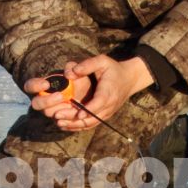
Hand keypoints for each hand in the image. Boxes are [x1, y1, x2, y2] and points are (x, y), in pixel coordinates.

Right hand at [22, 71, 90, 125]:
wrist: (90, 95)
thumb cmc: (79, 81)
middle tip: (60, 96)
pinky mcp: (60, 120)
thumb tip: (68, 73)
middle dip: (47, 101)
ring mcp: (51, 111)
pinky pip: (60, 123)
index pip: (30, 86)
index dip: (35, 86)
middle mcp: (43, 100)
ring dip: (58, 110)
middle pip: (36, 104)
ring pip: (48, 114)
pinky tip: (77, 114)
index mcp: (42, 87)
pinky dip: (67, 120)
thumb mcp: (77, 72)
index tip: (46, 84)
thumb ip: (72, 68)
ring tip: (72, 105)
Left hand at [25, 55, 152, 131]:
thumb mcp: (102, 61)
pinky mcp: (104, 115)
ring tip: (59, 123)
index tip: (78, 114)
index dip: (89, 110)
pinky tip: (66, 125)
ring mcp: (107, 112)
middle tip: (58, 117)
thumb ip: (87, 65)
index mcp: (109, 91)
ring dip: (75, 125)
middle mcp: (109, 104)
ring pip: (91, 123)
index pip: (99, 103)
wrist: (129, 79)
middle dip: (75, 119)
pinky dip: (79, 127)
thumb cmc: (113, 69)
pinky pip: (92, 124)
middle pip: (92, 117)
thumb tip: (70, 73)